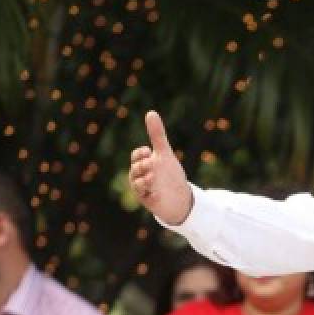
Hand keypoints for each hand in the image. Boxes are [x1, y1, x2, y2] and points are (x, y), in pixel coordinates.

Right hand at [129, 110, 193, 224]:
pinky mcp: (149, 202)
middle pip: (136, 169)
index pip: (136, 156)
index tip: (149, 152)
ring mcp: (143, 190)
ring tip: (152, 178)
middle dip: (143, 166)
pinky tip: (157, 194)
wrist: (177, 196)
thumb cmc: (169, 173)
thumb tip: (150, 112)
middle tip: (151, 164)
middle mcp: (139, 177)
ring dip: (144, 181)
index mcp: (141, 164)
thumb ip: (157, 135)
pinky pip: (147, 199)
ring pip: (138, 184)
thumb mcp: (164, 153)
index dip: (141, 153)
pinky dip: (151, 196)